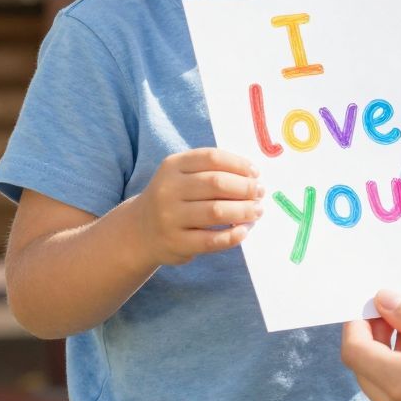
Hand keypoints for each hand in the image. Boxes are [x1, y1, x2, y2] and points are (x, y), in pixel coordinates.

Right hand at [121, 147, 263, 269]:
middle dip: (245, 188)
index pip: (212, 158)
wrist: (140, 231)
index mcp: (173, 166)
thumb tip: (253, 176)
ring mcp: (170, 217)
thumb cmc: (173, 199)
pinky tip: (244, 231)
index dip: (239, 164)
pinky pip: (211, 240)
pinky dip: (233, 236)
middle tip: (260, 193)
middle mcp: (168, 189)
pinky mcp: (176, 243)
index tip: (255, 173)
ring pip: (217, 211)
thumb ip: (211, 171)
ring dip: (244, 211)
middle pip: (216, 183)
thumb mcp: (182, 176)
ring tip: (257, 211)